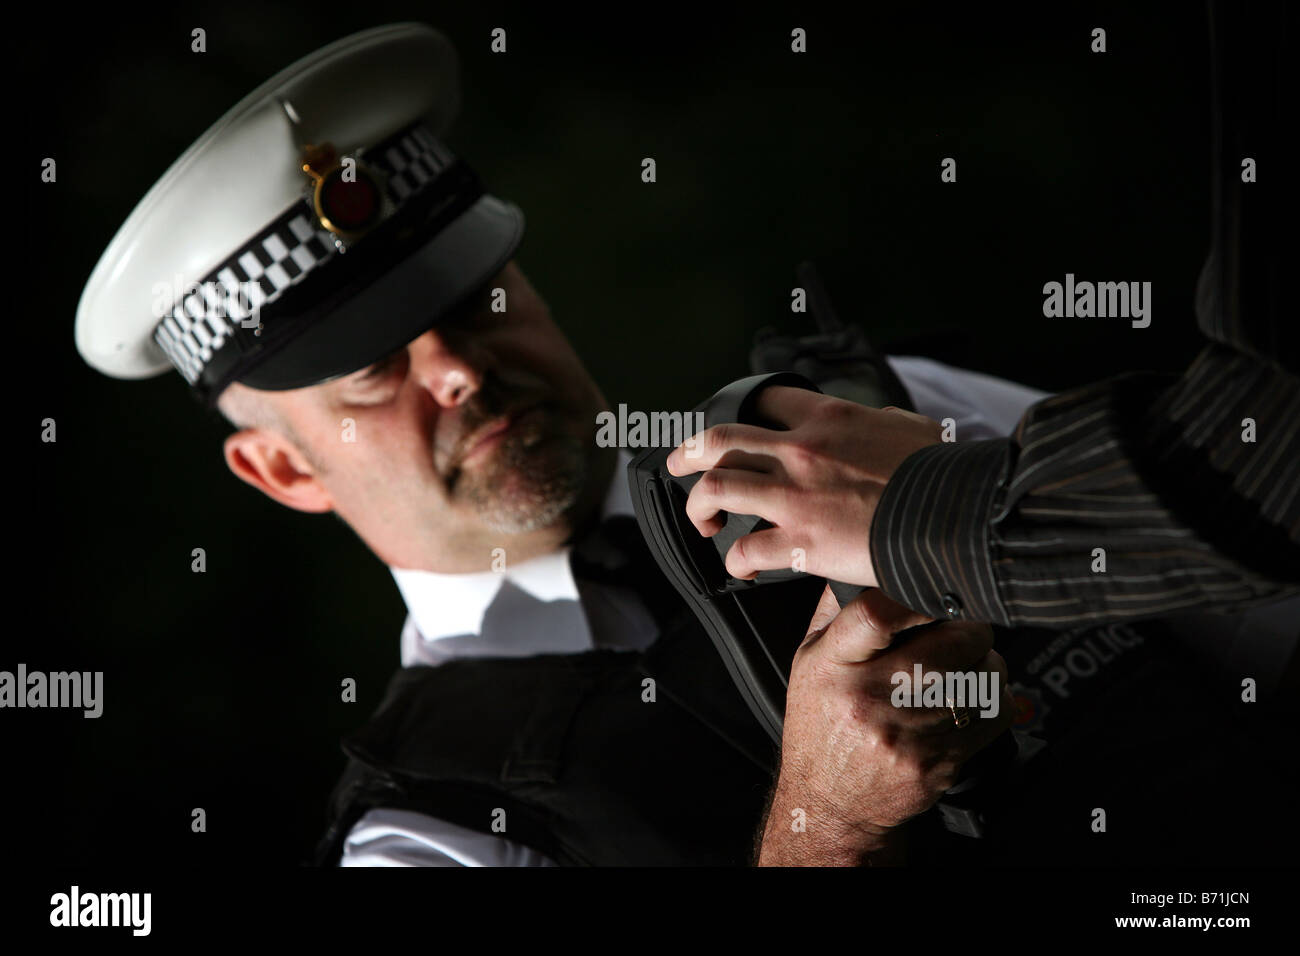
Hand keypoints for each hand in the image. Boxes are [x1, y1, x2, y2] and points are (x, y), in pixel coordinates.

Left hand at [666, 387, 941, 587]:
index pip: (766, 400)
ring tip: (702, 520)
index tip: (733, 429)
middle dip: (689, 452)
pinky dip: (735, 559)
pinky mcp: (799, 542)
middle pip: (719, 439)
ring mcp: (794, 496)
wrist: (954, 515)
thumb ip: (884, 423)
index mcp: (828, 418)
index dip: (741, 411)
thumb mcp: (911, 428)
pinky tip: (741, 565)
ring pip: (716, 489)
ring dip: (699, 505)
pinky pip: (744, 550)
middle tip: (680, 465)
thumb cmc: (941, 476)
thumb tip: (882, 424)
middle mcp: (800, 451)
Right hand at [757, 586, 1012, 865]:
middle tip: (963, 623)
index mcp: (833, 666)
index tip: (931, 586)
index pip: (876, 615)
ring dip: (984, 659)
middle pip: (947, 642)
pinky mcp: (940, 761)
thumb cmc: (821, 728)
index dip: (914, 593)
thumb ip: (834, 613)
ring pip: (981, 673)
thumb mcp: (808, 664)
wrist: (831, 804)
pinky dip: (994, 695)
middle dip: (967, 624)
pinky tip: (971, 696)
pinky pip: (994, 711)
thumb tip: (860, 562)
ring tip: (965, 661)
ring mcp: (908, 734)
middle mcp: (870, 699)